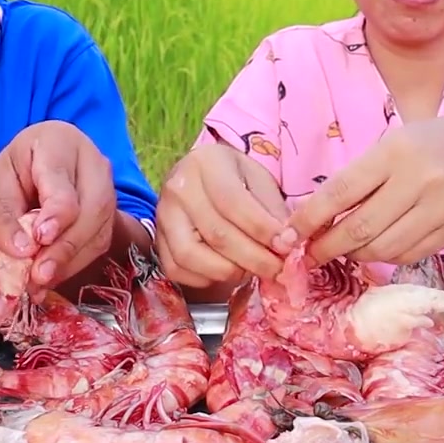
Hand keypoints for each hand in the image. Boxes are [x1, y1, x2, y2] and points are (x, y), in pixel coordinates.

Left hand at [0, 121, 115, 291]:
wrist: (37, 165)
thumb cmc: (14, 173)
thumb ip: (6, 215)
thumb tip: (20, 255)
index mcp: (59, 144)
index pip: (65, 183)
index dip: (56, 214)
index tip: (40, 238)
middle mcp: (93, 163)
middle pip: (93, 209)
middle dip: (66, 246)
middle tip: (39, 274)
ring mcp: (108, 188)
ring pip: (100, 230)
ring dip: (71, 261)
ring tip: (41, 283)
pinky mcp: (110, 214)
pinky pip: (99, 243)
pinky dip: (75, 264)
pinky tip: (51, 279)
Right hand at [155, 143, 287, 286]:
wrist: (203, 175)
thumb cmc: (236, 177)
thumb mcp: (259, 180)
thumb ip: (273, 210)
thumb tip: (285, 244)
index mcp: (206, 163)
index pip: (234, 203)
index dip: (262, 230)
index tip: (286, 246)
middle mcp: (178, 187)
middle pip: (216, 234)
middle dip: (254, 258)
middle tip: (277, 268)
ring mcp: (163, 214)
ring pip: (191, 256)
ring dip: (228, 272)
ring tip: (250, 270)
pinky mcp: (157, 239)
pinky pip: (176, 269)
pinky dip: (204, 279)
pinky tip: (225, 270)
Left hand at [285, 116, 443, 266]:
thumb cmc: (433, 144)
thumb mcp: (394, 143)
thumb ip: (360, 176)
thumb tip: (315, 216)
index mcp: (396, 151)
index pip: (342, 191)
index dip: (310, 218)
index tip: (289, 234)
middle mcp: (420, 180)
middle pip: (361, 228)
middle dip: (327, 246)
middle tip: (309, 254)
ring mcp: (440, 210)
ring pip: (383, 248)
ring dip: (354, 254)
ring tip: (342, 248)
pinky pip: (407, 256)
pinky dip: (383, 257)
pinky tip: (374, 248)